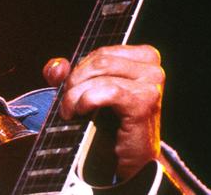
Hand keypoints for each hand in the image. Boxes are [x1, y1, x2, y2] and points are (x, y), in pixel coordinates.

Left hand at [42, 44, 163, 178]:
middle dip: (75, 80)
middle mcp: (152, 68)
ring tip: (69, 111)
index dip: (80, 69)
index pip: (101, 52)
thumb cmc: (109, 122)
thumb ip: (67, 75)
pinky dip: (86, 100)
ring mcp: (151, 85)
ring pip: (101, 76)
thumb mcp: (85, 91)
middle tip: (66, 102)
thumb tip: (57, 66)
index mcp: (144, 58)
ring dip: (76, 94)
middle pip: (100, 61)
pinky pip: (108, 92)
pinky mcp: (144, 103)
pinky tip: (80, 111)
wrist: (127, 158)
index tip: (71, 88)